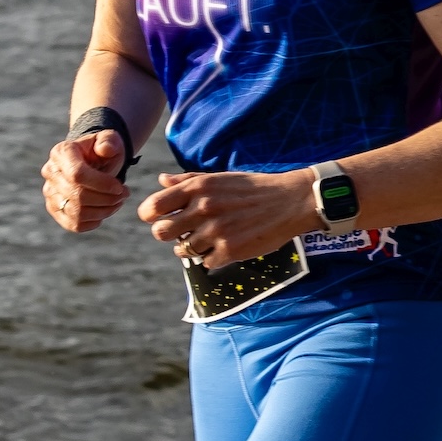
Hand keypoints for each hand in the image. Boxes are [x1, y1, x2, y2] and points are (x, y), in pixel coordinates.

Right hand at [43, 130, 129, 233]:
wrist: (90, 161)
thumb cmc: (101, 151)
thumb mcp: (109, 140)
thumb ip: (109, 141)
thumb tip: (105, 149)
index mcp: (62, 152)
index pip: (77, 174)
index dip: (102, 184)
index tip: (120, 187)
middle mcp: (50, 172)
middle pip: (78, 196)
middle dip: (106, 199)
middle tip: (124, 194)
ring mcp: (50, 193)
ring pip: (76, 212)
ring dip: (103, 211)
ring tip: (118, 202)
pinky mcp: (55, 209)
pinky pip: (74, 224)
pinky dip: (94, 222)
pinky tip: (105, 210)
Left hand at [136, 168, 313, 270]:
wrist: (290, 201)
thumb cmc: (253, 188)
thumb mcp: (219, 178)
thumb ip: (188, 180)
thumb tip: (161, 181)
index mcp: (198, 188)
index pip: (153, 207)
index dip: (150, 215)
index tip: (158, 218)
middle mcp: (203, 208)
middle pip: (161, 233)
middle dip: (169, 235)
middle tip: (183, 232)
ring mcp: (216, 231)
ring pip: (183, 250)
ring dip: (193, 247)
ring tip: (210, 238)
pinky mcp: (230, 251)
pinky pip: (206, 262)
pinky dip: (213, 258)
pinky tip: (226, 246)